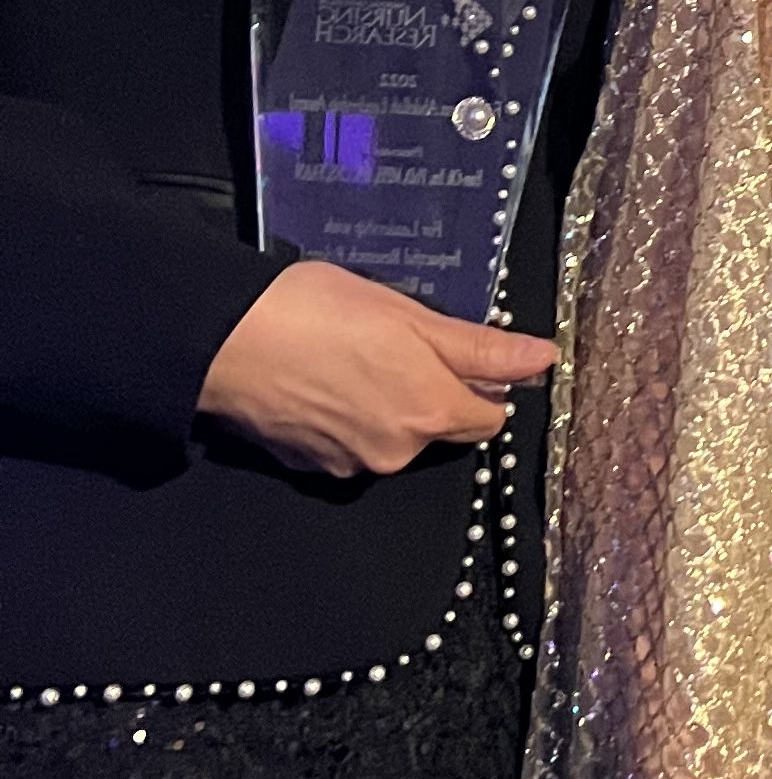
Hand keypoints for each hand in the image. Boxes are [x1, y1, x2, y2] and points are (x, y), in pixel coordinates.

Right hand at [196, 257, 556, 476]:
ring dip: (384, 406)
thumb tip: (543, 359)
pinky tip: (320, 382)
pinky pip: (347, 445)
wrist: (221, 340)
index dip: (481, 385)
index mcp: (430, 412)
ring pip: (392, 438)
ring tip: (350, 358)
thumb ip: (480, 348)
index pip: (489, 418)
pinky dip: (344, 420)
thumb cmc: (318, 312)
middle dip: (428, 394)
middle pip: (438, 430)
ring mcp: (349, 464)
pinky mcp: (308, 467)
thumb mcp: (411, 316)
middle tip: (392, 344)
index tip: (456, 355)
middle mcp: (396, 452)